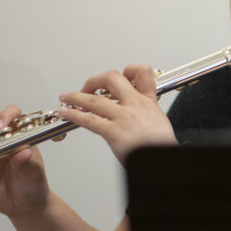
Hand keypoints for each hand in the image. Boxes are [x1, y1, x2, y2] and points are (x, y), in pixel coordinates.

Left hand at [58, 64, 176, 165]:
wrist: (164, 160)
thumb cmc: (161, 146)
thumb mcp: (160, 122)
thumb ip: (144, 113)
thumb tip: (134, 115)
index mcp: (148, 102)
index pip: (142, 72)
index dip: (128, 70)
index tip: (120, 76)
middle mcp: (136, 105)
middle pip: (112, 78)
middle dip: (96, 80)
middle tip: (89, 87)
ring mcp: (124, 117)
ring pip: (94, 99)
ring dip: (75, 97)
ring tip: (66, 97)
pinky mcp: (114, 132)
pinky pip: (89, 120)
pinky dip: (73, 114)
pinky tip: (66, 113)